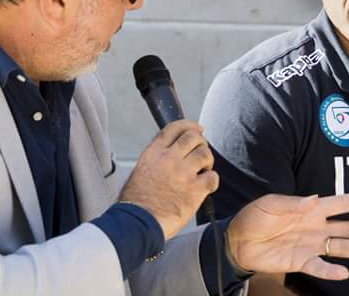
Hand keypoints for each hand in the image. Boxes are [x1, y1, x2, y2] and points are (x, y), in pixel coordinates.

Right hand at [119, 120, 217, 239]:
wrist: (138, 223)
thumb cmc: (135, 203)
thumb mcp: (138, 171)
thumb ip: (155, 159)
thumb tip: (167, 155)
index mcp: (154, 153)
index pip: (174, 128)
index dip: (189, 125)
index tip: (198, 128)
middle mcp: (169, 159)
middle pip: (193, 137)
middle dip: (201, 142)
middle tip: (201, 152)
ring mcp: (183, 173)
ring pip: (205, 154)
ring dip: (207, 161)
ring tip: (203, 170)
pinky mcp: (195, 190)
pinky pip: (213, 177)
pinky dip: (213, 180)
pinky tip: (207, 186)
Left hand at [226, 193, 348, 279]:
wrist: (237, 241)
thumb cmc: (253, 217)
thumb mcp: (270, 204)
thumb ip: (293, 203)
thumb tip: (316, 199)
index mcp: (310, 209)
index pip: (341, 204)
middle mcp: (315, 226)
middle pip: (347, 227)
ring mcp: (310, 245)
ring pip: (339, 247)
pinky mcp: (300, 262)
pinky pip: (320, 267)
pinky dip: (331, 271)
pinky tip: (344, 273)